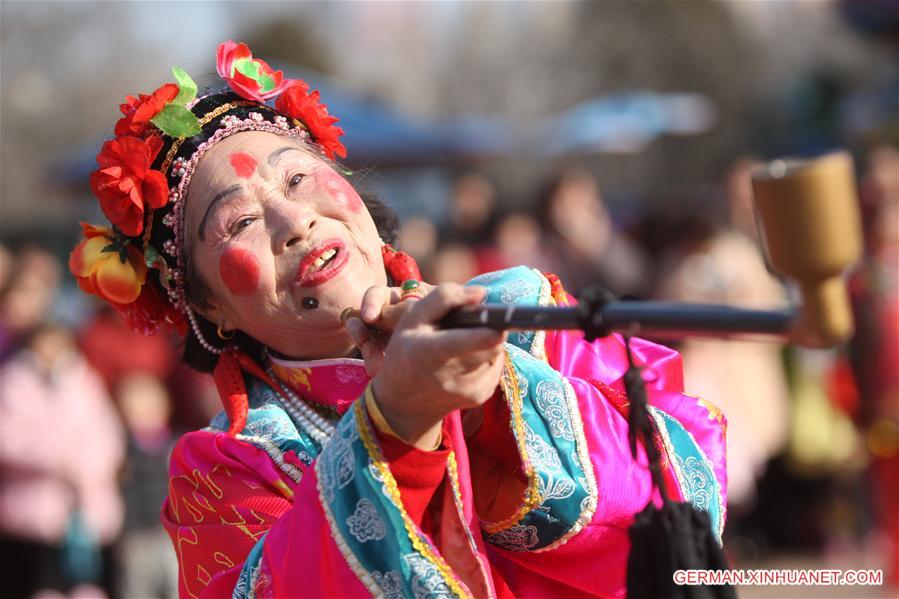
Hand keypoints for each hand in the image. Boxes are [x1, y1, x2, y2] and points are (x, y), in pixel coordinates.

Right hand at [347, 283, 505, 449]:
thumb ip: (444, 298)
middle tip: (470, 326)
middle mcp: (451, 375)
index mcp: (431, 351)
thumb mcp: (412, 318)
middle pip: (493, 343)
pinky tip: (465, 360)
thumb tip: (480, 293)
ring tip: (462, 345)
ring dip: (486, 344)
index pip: (471, 341)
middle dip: (488, 328)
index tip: (498, 320)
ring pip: (497, 353)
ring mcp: (468, 389)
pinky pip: (496, 367)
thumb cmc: (406, 351)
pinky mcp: (479, 397)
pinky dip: (486, 359)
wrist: (403, 402)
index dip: (491, 328)